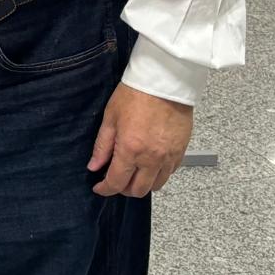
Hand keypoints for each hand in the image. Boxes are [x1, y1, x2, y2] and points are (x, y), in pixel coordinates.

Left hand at [88, 82, 193, 196]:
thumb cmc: (135, 95)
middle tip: (115, 180)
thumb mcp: (110, 118)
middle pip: (138, 190)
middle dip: (123, 189)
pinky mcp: (181, 153)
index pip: (117, 182)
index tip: (99, 188)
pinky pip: (169, 174)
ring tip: (132, 173)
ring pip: (156, 185)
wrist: (164, 84)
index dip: (105, 189)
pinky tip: (149, 165)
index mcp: (130, 150)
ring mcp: (169, 158)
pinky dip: (158, 175)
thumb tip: (94, 166)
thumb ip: (102, 146)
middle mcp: (151, 159)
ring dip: (142, 184)